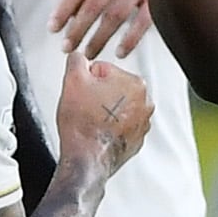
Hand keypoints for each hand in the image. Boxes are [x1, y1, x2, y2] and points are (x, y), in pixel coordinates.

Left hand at [50, 0, 150, 57]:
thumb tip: (70, 12)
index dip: (64, 9)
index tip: (54, 27)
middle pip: (94, 3)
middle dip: (78, 28)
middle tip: (68, 45)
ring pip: (115, 15)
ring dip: (99, 37)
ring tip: (89, 52)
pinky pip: (142, 22)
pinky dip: (129, 39)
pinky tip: (120, 51)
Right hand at [54, 50, 152, 175]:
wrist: (86, 160)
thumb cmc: (83, 124)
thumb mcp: (72, 80)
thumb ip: (76, 60)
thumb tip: (78, 57)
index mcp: (135, 83)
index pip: (104, 70)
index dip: (86, 81)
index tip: (81, 93)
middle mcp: (144, 103)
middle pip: (112, 89)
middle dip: (97, 95)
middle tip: (83, 107)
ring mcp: (142, 124)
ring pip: (116, 109)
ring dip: (103, 111)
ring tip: (89, 121)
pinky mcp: (136, 141)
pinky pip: (120, 128)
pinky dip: (109, 129)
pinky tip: (96, 133)